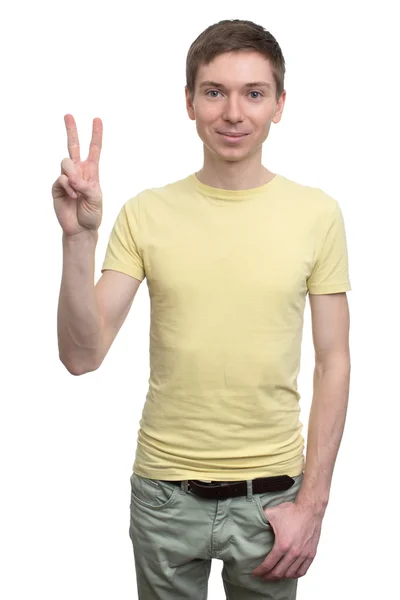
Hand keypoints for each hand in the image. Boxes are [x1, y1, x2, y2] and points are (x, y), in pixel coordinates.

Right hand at [52, 114, 102, 236]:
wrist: (81, 228)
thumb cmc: (92, 214)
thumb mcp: (96, 199)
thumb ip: (87, 186)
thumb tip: (72, 178)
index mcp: (91, 172)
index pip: (94, 150)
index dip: (96, 135)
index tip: (97, 120)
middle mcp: (78, 171)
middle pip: (73, 146)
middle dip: (71, 130)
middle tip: (68, 115)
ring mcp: (66, 178)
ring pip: (66, 163)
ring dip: (73, 176)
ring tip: (78, 191)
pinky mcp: (57, 186)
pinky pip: (61, 178)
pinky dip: (68, 187)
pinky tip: (72, 197)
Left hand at [251, 501, 322, 579]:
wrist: (310, 509)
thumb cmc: (292, 511)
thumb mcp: (271, 513)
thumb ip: (260, 519)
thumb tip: (250, 521)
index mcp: (283, 544)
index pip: (269, 564)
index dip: (260, 571)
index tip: (255, 573)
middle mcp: (294, 552)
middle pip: (279, 572)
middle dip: (268, 576)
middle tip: (262, 576)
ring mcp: (303, 554)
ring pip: (290, 574)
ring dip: (280, 577)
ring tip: (274, 575)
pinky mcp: (311, 554)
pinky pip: (302, 571)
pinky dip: (294, 575)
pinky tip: (288, 573)